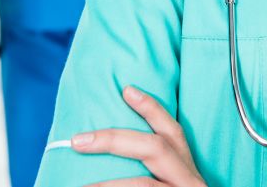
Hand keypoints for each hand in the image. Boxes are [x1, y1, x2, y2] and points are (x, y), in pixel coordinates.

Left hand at [73, 85, 205, 186]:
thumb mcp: (176, 185)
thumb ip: (155, 171)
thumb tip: (107, 149)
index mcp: (188, 171)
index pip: (172, 132)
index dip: (152, 108)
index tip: (126, 90)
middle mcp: (189, 183)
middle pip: (155, 149)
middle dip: (115, 139)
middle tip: (78, 139)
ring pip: (141, 186)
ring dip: (106, 186)